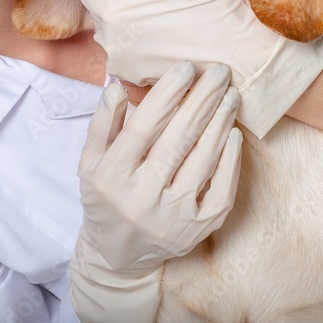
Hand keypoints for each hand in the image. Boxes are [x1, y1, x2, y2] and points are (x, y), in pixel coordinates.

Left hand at [37, 0, 322, 137]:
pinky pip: (113, 47)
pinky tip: (154, 35)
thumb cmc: (219, 4)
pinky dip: (125, 38)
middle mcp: (110, 16)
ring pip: (98, 21)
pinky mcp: (124, 70)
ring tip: (148, 10)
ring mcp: (115, 46)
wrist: (240, 59)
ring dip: (112, 12)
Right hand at [69, 61, 242, 321]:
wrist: (118, 256)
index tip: (186, 68)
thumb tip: (117, 86)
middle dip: (202, 100)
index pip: (143, 128)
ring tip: (230, 95)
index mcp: (111, 177)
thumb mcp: (90, 162)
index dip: (167, 95)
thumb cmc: (106, 197)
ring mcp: (172, 218)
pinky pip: (220, 191)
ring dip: (220, 123)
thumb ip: (102, 124)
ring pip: (202, 161)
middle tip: (220, 72)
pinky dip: (229, 160)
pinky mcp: (196, 231)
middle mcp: (141, 199)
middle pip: (177, 140)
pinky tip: (233, 134)